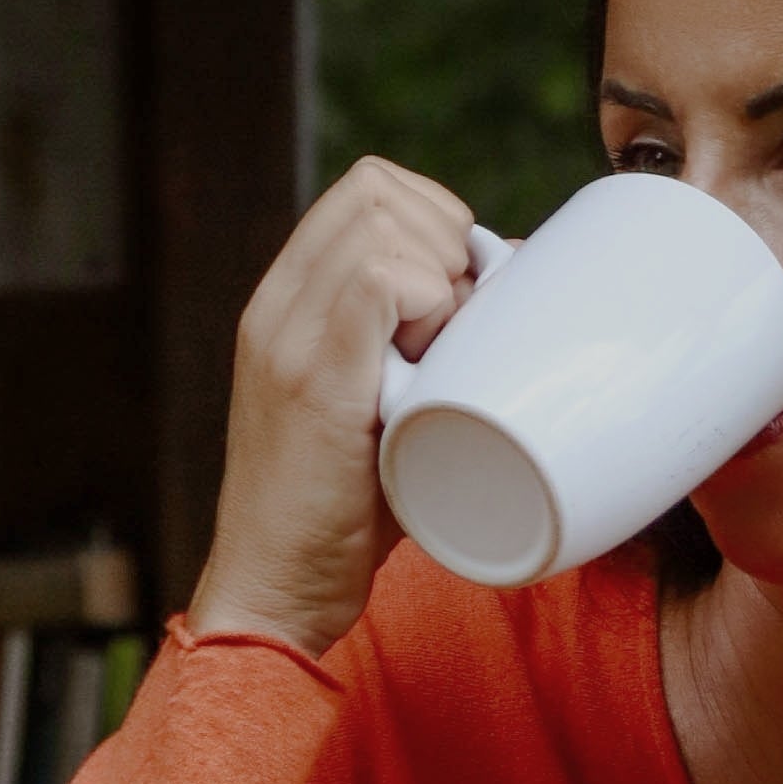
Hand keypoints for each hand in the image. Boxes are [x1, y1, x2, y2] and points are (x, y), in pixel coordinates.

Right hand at [189, 156, 483, 662]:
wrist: (275, 595)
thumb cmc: (344, 516)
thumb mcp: (374, 408)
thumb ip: (416, 347)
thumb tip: (507, 283)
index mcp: (287, 303)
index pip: (367, 189)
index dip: (432, 219)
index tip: (457, 298)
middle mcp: (278, 305)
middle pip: (376, 188)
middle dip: (443, 240)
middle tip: (454, 332)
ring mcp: (289, 337)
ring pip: (381, 222)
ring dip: (438, 277)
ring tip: (435, 359)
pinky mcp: (313, 380)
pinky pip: (380, 281)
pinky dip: (427, 308)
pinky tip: (428, 370)